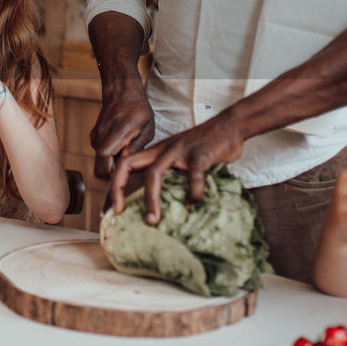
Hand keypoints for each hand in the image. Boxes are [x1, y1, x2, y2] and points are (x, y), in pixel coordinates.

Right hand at [90, 86, 154, 182]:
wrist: (122, 92)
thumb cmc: (138, 109)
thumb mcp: (146, 128)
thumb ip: (136, 146)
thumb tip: (125, 161)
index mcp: (114, 137)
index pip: (103, 167)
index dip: (113, 177)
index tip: (127, 176)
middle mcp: (100, 138)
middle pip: (99, 170)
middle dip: (112, 174)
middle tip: (129, 169)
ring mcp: (95, 137)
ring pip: (99, 162)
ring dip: (111, 163)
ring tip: (127, 154)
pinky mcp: (94, 137)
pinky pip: (100, 154)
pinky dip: (109, 156)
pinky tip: (122, 147)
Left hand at [109, 111, 244, 223]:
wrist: (230, 125)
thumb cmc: (206, 146)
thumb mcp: (183, 157)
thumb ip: (173, 175)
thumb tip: (168, 205)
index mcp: (157, 152)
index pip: (125, 163)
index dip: (116, 184)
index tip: (116, 207)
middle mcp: (163, 150)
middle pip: (129, 164)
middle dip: (119, 188)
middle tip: (120, 212)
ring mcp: (180, 150)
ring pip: (155, 172)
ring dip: (151, 198)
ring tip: (153, 220)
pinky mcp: (200, 153)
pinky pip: (193, 174)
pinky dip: (193, 191)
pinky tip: (194, 203)